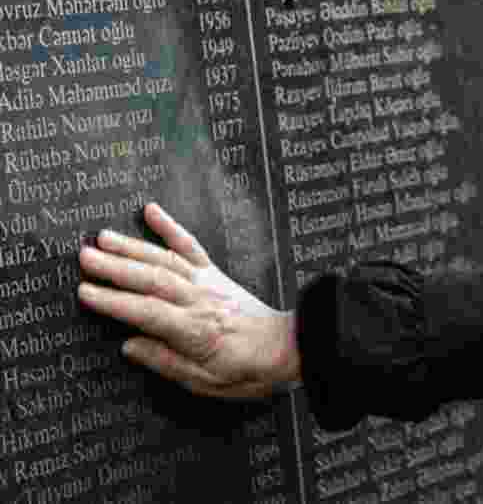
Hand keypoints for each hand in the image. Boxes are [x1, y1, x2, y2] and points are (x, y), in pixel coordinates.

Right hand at [78, 203, 300, 398]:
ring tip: (101, 238)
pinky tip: (151, 210)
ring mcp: (208, 283)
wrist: (288, 349)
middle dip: (116, 267)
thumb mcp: (205, 382)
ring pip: (165, 260)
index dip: (114, 302)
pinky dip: (171, 227)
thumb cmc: (247, 371)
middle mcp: (200, 300)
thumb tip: (128, 345)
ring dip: (133, 247)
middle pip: (152, 279)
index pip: (147, 312)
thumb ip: (165, 362)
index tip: (85, 292)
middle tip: (84, 257)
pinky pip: (191, 246)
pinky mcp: (216, 274)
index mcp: (195, 330)